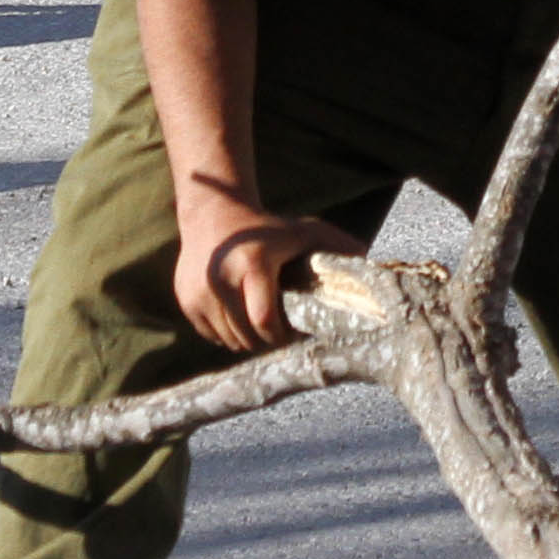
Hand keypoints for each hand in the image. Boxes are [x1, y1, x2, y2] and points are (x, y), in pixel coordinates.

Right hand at [173, 192, 364, 352]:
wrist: (212, 215)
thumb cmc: (267, 227)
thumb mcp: (304, 230)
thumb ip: (338, 245)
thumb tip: (372, 262)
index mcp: (252, 266)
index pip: (265, 322)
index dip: (282, 338)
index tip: (295, 335)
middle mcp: (220, 280)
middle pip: (249, 337)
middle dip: (269, 342)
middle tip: (284, 333)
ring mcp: (198, 293)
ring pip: (230, 341)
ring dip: (249, 340)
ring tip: (264, 325)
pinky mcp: (186, 301)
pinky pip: (212, 336)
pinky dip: (228, 334)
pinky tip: (241, 317)